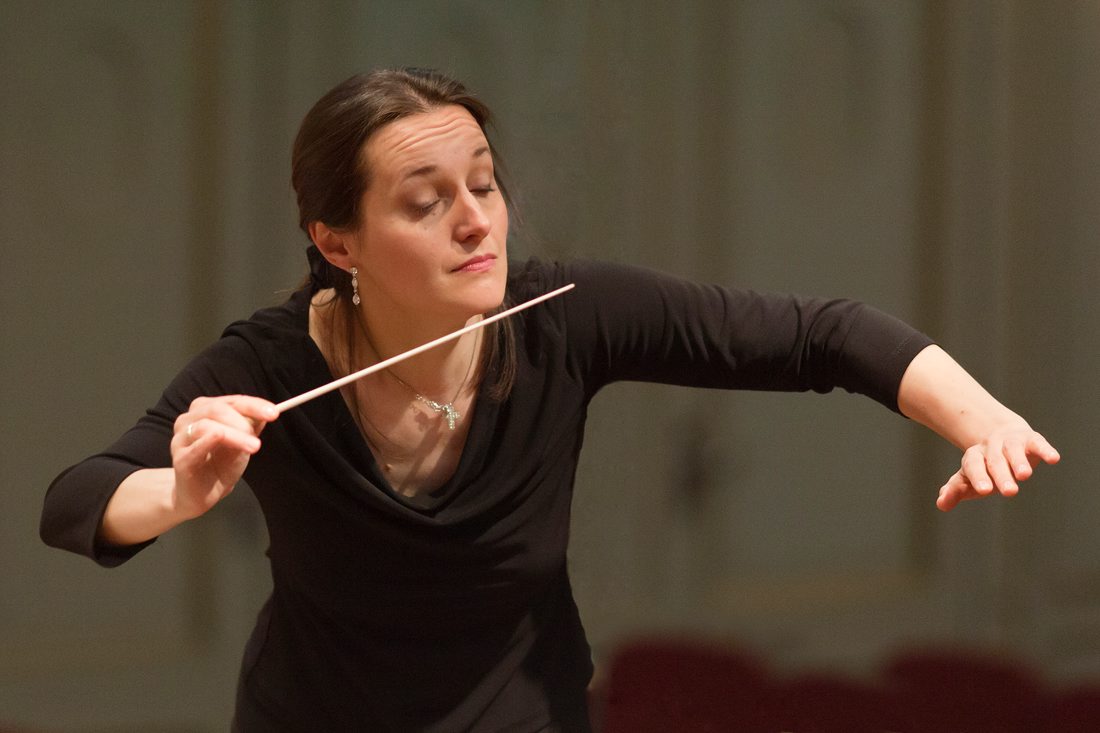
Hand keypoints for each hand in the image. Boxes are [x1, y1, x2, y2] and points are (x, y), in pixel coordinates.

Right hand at [171, 395, 277, 518]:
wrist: (202, 494)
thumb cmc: (220, 464)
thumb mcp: (242, 442)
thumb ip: (251, 427)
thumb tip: (266, 413)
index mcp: (205, 410)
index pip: (232, 401)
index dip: (253, 405)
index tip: (273, 413)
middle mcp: (189, 420)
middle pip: (217, 409)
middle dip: (242, 421)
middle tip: (259, 438)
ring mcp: (182, 439)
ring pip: (207, 426)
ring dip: (234, 435)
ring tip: (253, 447)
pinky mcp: (180, 459)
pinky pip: (194, 447)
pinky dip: (209, 441)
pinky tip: (221, 440)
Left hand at [936, 422, 1059, 511]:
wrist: (1000, 436)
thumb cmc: (984, 467)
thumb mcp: (968, 479)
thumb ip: (955, 490)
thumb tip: (941, 504)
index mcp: (974, 458)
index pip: (973, 466)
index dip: (978, 477)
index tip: (984, 490)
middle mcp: (991, 448)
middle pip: (994, 461)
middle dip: (1001, 475)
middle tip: (1009, 492)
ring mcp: (1011, 442)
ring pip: (1013, 451)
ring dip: (1019, 462)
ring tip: (1025, 476)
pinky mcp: (1031, 439)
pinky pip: (1038, 443)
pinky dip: (1045, 450)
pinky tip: (1053, 459)